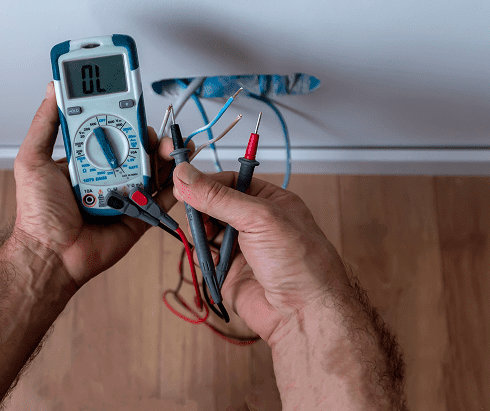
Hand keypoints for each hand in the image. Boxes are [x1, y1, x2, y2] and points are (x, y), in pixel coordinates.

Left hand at [12, 82, 178, 287]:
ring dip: (164, 156)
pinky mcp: (139, 216)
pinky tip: (179, 173)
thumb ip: (44, 124)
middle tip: (151, 132)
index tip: (133, 103)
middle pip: (136, 147)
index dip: (123, 117)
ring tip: (167, 150)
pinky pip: (161, 199)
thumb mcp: (32, 159)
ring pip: (152, 169)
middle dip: (149, 135)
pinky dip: (174, 186)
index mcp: (85, 159)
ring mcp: (124, 195)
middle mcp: (107, 174)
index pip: (109, 130)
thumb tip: (52, 89)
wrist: (50, 254)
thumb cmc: (38, 213)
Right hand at [167, 161, 349, 342]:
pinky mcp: (231, 273)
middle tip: (191, 212)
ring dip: (200, 232)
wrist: (305, 314)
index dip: (206, 182)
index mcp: (270, 202)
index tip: (184, 183)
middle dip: (201, 208)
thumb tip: (186, 175)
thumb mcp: (259, 218)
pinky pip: (207, 258)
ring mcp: (243, 249)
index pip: (230, 182)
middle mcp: (257, 224)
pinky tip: (210, 257)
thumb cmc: (300, 263)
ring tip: (203, 236)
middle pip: (215, 206)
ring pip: (208, 231)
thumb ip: (219, 197)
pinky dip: (202, 256)